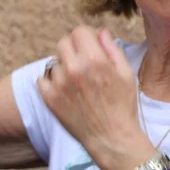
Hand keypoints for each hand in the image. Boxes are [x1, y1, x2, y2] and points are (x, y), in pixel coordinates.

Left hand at [37, 26, 153, 169]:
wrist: (111, 138)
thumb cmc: (122, 106)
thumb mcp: (126, 73)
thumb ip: (112, 48)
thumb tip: (101, 32)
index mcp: (94, 59)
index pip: (79, 31)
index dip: (86, 38)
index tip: (90, 47)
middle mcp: (73, 68)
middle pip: (63, 43)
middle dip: (73, 49)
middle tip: (83, 63)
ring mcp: (58, 84)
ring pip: (55, 62)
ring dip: (64, 67)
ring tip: (77, 83)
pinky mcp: (49, 98)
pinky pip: (43, 78)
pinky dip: (51, 81)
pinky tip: (65, 91)